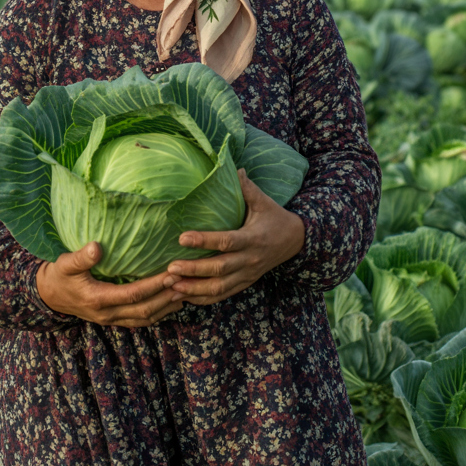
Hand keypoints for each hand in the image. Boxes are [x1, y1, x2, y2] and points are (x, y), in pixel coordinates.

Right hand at [36, 242, 183, 327]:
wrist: (48, 295)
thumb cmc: (59, 276)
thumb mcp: (65, 264)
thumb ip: (81, 257)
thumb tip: (96, 247)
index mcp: (99, 299)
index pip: (133, 295)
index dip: (154, 286)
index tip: (172, 274)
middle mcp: (108, 314)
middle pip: (144, 311)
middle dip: (167, 298)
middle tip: (186, 283)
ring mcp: (111, 319)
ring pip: (145, 319)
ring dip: (166, 308)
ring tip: (186, 293)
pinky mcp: (114, 318)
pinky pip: (140, 320)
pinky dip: (158, 313)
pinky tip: (171, 303)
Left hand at [166, 168, 305, 305]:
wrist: (295, 241)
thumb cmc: (274, 217)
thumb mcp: (263, 201)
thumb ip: (247, 187)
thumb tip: (234, 167)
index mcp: (253, 238)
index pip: (226, 241)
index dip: (204, 240)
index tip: (181, 238)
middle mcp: (250, 260)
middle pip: (219, 269)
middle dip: (194, 270)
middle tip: (170, 268)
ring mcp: (248, 274)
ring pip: (220, 287)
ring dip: (195, 289)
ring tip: (172, 286)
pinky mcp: (245, 283)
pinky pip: (223, 295)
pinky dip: (204, 298)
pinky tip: (185, 296)